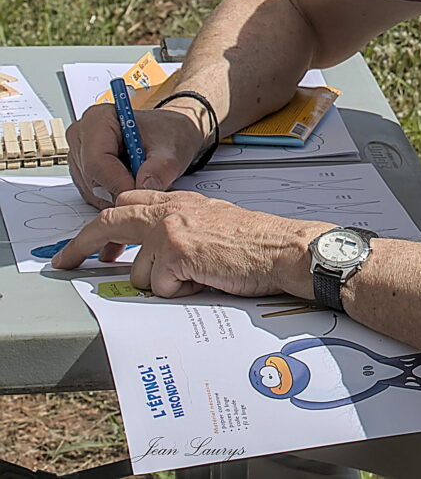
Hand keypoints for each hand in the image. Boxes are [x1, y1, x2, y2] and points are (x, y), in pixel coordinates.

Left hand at [50, 190, 331, 298]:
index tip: (86, 242)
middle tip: (63, 261)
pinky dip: (182, 292)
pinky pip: (161, 286)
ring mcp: (172, 229)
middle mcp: (172, 210)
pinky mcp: (178, 252)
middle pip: (111, 221)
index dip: (104, 223)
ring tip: (199, 278)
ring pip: (140, 272)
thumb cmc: (259, 242)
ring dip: (165, 284)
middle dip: (82, 244)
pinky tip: (206, 281)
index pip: (130, 201)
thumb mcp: (216, 223)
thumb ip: (184, 228)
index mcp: (182, 201)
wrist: (284, 248)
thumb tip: (158, 256)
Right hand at [67, 104, 207, 207]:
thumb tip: (147, 186)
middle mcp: (81, 136)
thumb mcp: (173, 149)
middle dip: (121, 189)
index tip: (141, 192)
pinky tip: (134, 183)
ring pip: (92, 190)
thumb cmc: (168, 134)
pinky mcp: (83, 173)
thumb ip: (161, 167)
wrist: (171, 135)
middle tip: (148, 187)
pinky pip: (95, 195)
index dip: (118, 182)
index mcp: (97, 119)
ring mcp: (79, 156)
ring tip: (144, 180)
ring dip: (119, 194)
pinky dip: (116, 196)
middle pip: (92, 178)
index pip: (96, 162)